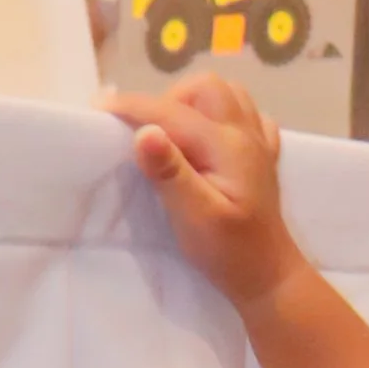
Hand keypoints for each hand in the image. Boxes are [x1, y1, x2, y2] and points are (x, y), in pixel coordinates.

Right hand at [103, 72, 300, 316]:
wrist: (270, 279)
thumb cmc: (230, 253)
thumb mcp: (195, 218)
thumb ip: (170, 174)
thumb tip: (144, 132)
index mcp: (227, 146)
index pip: (171, 112)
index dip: (132, 107)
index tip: (98, 110)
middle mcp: (246, 134)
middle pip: (206, 88)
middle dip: (169, 100)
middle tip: (148, 132)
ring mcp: (259, 144)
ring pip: (228, 96)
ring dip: (196, 103)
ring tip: (176, 134)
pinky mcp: (263, 158)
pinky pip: (247, 118)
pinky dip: (224, 118)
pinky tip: (212, 141)